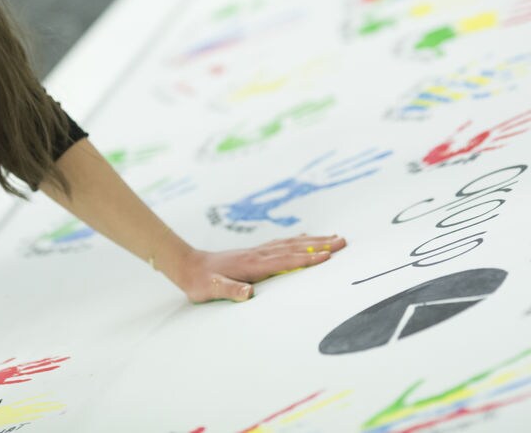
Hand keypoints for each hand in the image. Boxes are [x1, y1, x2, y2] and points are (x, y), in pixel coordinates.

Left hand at [174, 235, 345, 302]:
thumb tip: (248, 293)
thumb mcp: (212, 290)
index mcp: (252, 264)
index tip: (328, 256)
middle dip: (320, 245)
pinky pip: (281, 244)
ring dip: (313, 240)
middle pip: (294, 247)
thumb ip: (230, 290)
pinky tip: (304, 237)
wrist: (188, 266)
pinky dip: (297, 240)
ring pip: (291, 244)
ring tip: (333, 237)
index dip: (307, 258)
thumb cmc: (201, 282)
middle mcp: (258, 254)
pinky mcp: (254, 253)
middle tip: (343, 241)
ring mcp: (257, 252)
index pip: (286, 261)